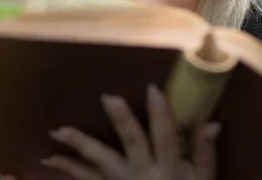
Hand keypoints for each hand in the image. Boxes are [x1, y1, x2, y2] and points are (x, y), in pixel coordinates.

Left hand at [43, 84, 219, 179]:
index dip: (161, 114)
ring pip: (100, 162)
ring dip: (79, 145)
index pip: (166, 137)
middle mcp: (143, 174)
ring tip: (58, 131)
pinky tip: (51, 159)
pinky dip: (69, 168)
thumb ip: (204, 154)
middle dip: (121, 121)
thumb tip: (211, 123)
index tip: (153, 89)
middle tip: (108, 98)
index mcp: (169, 169)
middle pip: (132, 144)